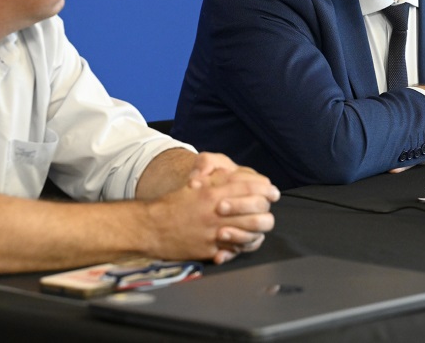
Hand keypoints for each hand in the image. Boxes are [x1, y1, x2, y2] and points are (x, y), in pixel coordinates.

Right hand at [145, 168, 279, 263]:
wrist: (151, 227)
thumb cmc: (173, 204)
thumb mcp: (196, 185)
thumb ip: (217, 180)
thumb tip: (238, 176)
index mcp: (213, 191)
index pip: (250, 187)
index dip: (265, 189)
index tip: (272, 191)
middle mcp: (217, 211)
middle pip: (257, 210)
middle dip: (266, 209)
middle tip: (268, 209)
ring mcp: (215, 231)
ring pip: (251, 231)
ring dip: (257, 229)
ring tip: (258, 227)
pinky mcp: (210, 248)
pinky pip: (235, 249)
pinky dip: (242, 246)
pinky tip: (243, 242)